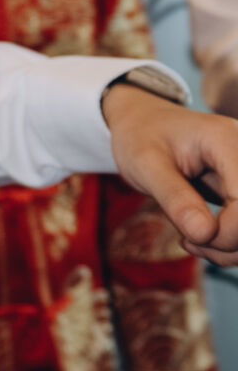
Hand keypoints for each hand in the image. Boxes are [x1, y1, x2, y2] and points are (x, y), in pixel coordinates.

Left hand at [102, 82, 237, 264]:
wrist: (142, 122)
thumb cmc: (140, 136)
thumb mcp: (144, 164)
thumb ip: (173, 197)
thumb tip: (204, 234)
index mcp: (224, 140)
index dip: (229, 231)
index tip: (191, 238)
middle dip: (228, 243)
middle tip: (189, 241)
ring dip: (229, 248)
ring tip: (191, 240)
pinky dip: (229, 243)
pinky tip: (200, 236)